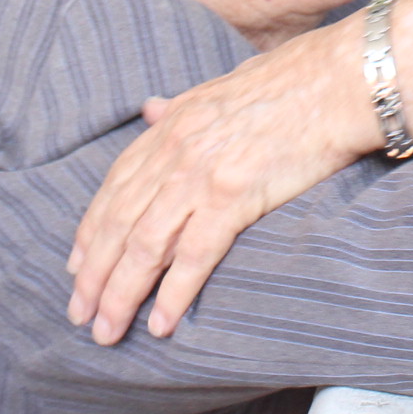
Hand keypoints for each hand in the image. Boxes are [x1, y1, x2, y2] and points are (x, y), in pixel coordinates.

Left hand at [68, 0, 412, 344]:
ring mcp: (200, 175)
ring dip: (120, 294)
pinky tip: (160, 324)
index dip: (90, 232)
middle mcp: (174, 151)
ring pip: (144, 246)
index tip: (75, 267)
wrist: (337, 82)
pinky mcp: (234, 197)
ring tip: (107, 331)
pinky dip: (172, 294)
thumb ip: (178, 107)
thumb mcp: (218, 88)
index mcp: (170, 126)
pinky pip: (193, 256)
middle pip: (119, 223)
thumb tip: (148, 110)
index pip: (113, 188)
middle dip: (94, 275)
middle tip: (79, 314)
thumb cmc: (289, 83)